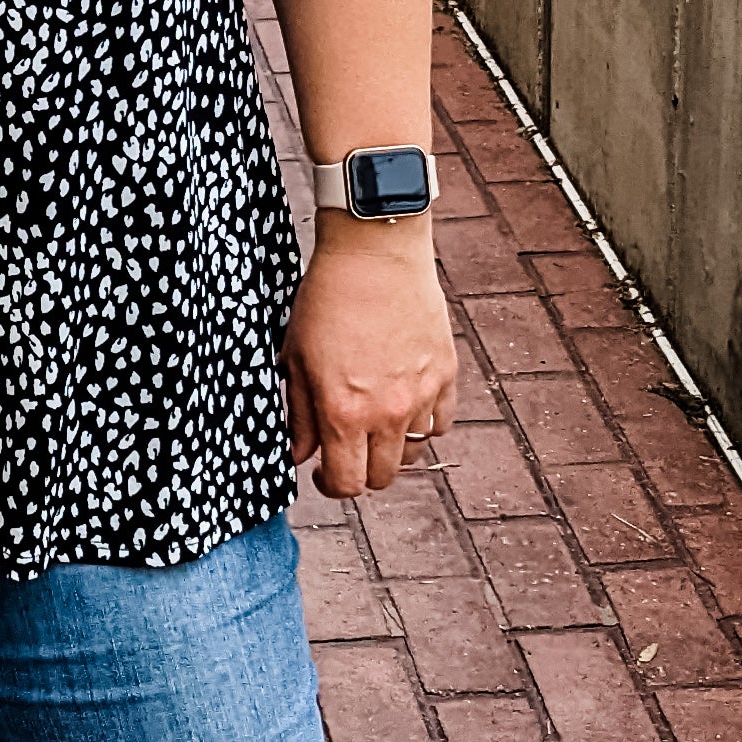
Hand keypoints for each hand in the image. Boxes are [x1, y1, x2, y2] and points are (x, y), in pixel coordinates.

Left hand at [283, 215, 457, 496]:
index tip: (322, 474)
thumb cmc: (328, 300)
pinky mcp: (445, 375)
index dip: (330, 487)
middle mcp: (387, 413)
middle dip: (360, 471)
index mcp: (343, 413)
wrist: (374, 255)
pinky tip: (404, 404)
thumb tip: (299, 452)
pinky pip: (440, 423)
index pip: (345, 484)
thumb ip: (299, 415)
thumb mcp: (296, 358)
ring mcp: (421, 396)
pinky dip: (423, 422)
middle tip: (347, 451)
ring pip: (412, 453)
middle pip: (382, 478)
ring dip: (391, 448)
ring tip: (374, 425)